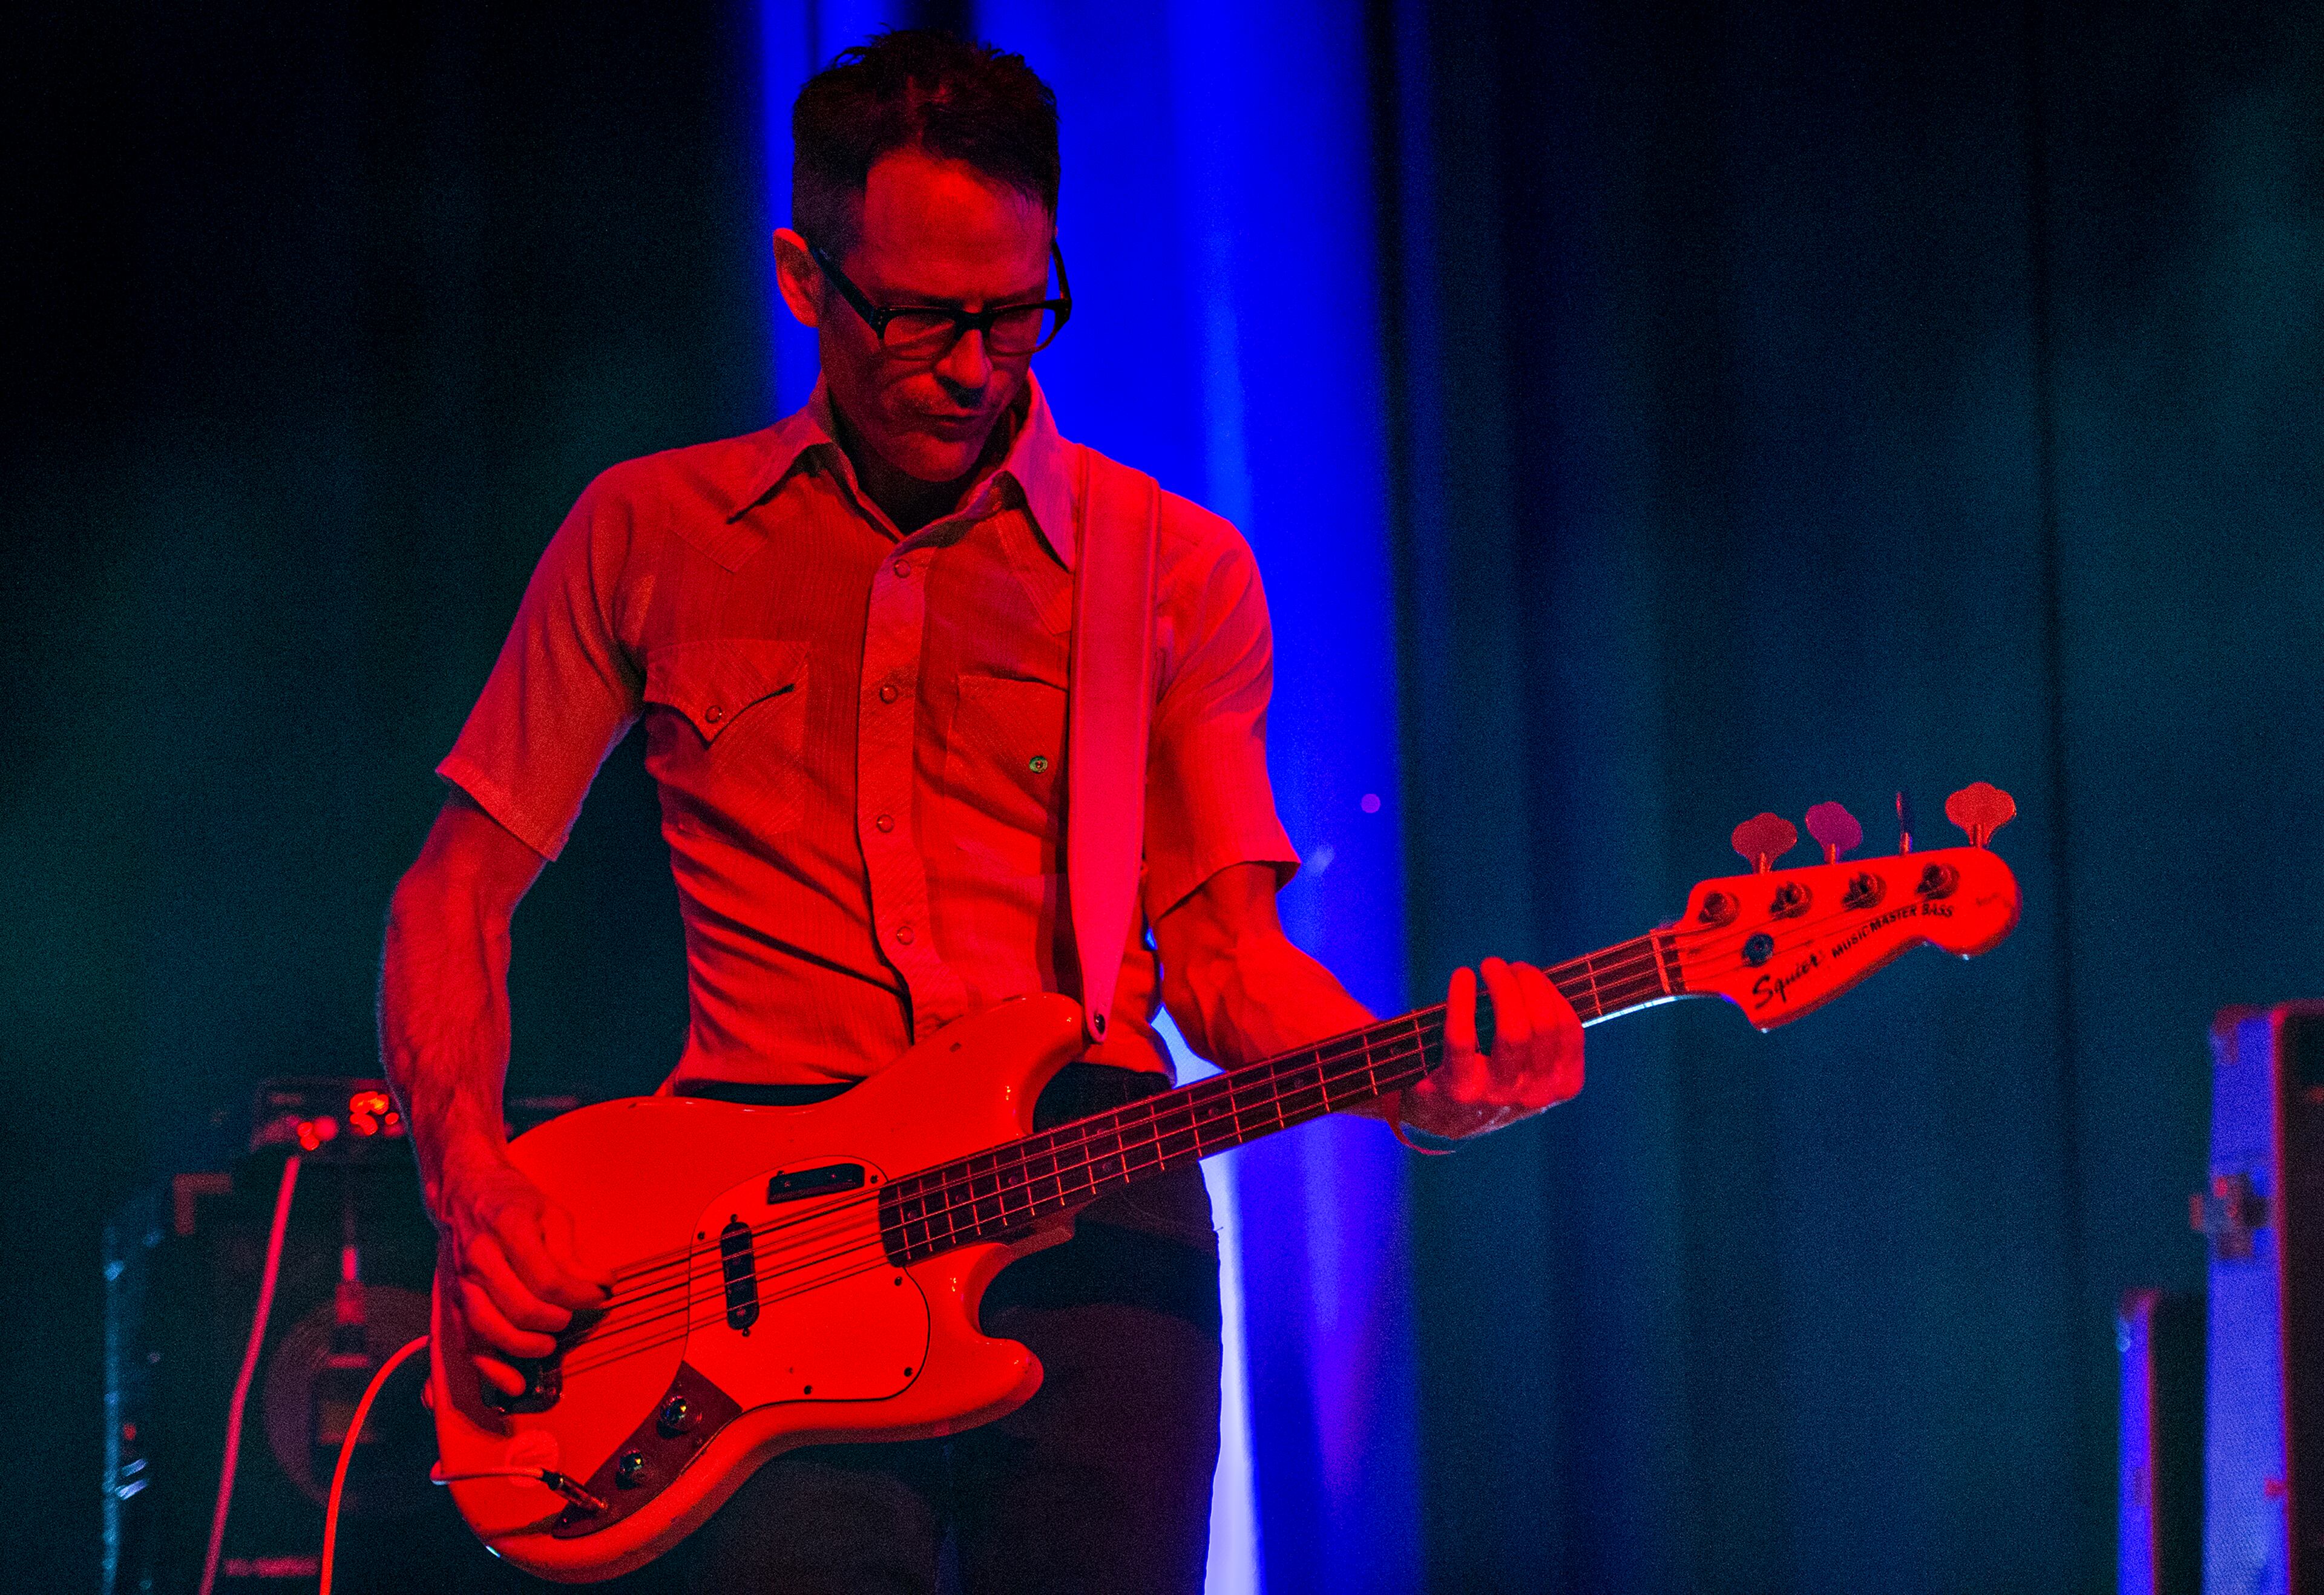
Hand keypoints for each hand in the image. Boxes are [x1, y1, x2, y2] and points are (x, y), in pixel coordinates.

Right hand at [433, 1145, 611, 1394]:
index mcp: (509, 1227)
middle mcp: (479, 1257)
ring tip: (550, 1345)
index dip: (580, 1295)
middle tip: (571, 1319)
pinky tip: (514, 1383)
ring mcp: (461, 1281)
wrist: (464, 1190)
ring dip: (524, 1346)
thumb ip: (573, 1252)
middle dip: (554, 1322)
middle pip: (519, 1307)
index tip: (601, 1297)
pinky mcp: (451, 1301)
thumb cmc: (514, 1202)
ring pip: (489, 1329)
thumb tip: (601, 1285)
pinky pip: (467, 1342)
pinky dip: (491, 1367)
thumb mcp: (552, 1213)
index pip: (548, 1277)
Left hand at [1401, 958, 1583, 1138]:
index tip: (1528, 972)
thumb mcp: (1532, 1065)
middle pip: (1542, 1025)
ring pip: (1513, 1032)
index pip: (1568, 1029)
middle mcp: (1534, 1094)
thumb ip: (1543, 1030)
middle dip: (1528, 983)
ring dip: (1503, 986)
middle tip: (1506, 966)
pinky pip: (1463, 1038)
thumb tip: (1537, 977)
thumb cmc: (1493, 1074)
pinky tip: (1462, 977)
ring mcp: (1497, 1095)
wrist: (1445, 1118)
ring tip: (1489, 966)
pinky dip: (1462, 1000)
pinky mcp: (1459, 1090)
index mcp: (1562, 1084)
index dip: (1549, 991)